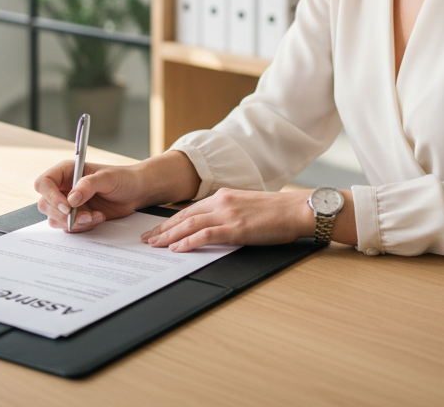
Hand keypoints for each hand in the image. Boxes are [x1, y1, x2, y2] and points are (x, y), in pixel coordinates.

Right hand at [34, 150, 200, 232]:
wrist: (136, 192)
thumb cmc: (123, 178)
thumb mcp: (107, 178)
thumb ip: (88, 185)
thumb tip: (71, 199)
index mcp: (66, 172)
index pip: (44, 183)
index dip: (50, 196)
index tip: (66, 206)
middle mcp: (64, 188)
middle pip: (45, 204)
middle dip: (63, 215)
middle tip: (84, 216)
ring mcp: (69, 204)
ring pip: (55, 219)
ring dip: (75, 222)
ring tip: (96, 216)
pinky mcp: (77, 216)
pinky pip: (69, 227)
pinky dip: (83, 227)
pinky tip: (99, 218)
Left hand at [140, 188, 314, 251]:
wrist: (297, 209)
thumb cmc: (278, 212)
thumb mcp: (248, 207)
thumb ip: (229, 213)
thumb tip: (214, 227)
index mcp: (224, 196)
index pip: (190, 209)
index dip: (171, 221)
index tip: (157, 230)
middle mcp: (222, 201)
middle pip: (184, 216)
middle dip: (163, 229)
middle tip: (146, 240)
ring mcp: (228, 214)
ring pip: (190, 224)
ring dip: (169, 236)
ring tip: (154, 245)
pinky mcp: (236, 228)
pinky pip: (205, 235)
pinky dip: (188, 242)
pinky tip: (177, 249)